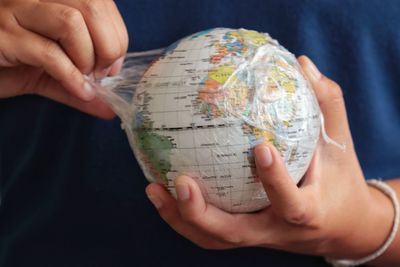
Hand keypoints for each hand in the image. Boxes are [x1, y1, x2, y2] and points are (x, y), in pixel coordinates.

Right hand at [0, 0, 128, 118]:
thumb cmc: (8, 61)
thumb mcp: (52, 71)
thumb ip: (82, 83)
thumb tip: (111, 107)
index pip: (101, 2)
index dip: (117, 35)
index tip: (112, 64)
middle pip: (92, 8)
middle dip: (109, 47)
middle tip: (101, 73)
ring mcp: (13, 8)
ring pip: (72, 22)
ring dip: (87, 58)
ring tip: (85, 78)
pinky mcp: (1, 33)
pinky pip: (49, 52)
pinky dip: (71, 76)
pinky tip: (79, 91)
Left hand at [145, 56, 394, 259]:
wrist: (341, 227)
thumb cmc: (340, 182)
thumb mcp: (340, 146)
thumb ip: (326, 105)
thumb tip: (304, 64)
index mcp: (308, 213)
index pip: (291, 204)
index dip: (276, 181)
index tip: (261, 149)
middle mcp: (276, 231)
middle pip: (235, 234)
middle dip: (202, 213)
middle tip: (179, 181)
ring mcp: (257, 236)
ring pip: (214, 239)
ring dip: (181, 219)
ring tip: (154, 189)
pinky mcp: (245, 234)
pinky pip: (210, 233)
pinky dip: (184, 216)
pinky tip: (164, 191)